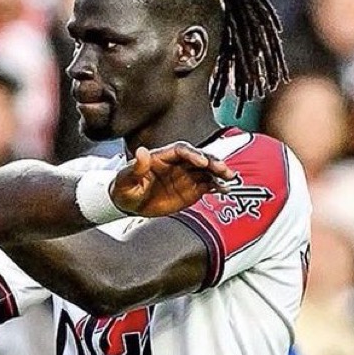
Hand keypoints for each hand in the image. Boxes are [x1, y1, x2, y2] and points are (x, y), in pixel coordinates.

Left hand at [110, 142, 235, 217]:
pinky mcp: (190, 189)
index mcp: (163, 156)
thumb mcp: (125, 179)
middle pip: (199, 158)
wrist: (128, 204)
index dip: (193, 154)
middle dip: (212, 162)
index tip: (201, 162)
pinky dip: (216, 186)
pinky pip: (206, 185)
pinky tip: (224, 189)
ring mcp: (185, 176)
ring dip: (218, 173)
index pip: (181, 150)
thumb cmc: (125, 188)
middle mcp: (177, 164)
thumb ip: (136, 167)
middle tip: (221, 169)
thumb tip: (141, 152)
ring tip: (228, 178)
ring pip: (206, 170)